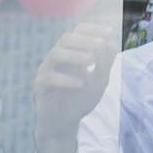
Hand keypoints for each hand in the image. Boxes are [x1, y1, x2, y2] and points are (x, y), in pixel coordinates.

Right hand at [33, 23, 118, 152]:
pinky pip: (49, 78)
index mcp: (72, 54)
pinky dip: (65, 79)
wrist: (65, 123)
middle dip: (84, 40)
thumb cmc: (80, 100)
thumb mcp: (98, 82)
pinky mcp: (40, 86)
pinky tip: (80, 84)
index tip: (111, 32)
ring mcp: (47, 71)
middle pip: (66, 39)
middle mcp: (57, 59)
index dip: (93, 30)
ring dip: (73, 54)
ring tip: (88, 59)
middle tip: (101, 43)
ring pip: (55, 54)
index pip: (79, 33)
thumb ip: (104, 65)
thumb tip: (111, 44)